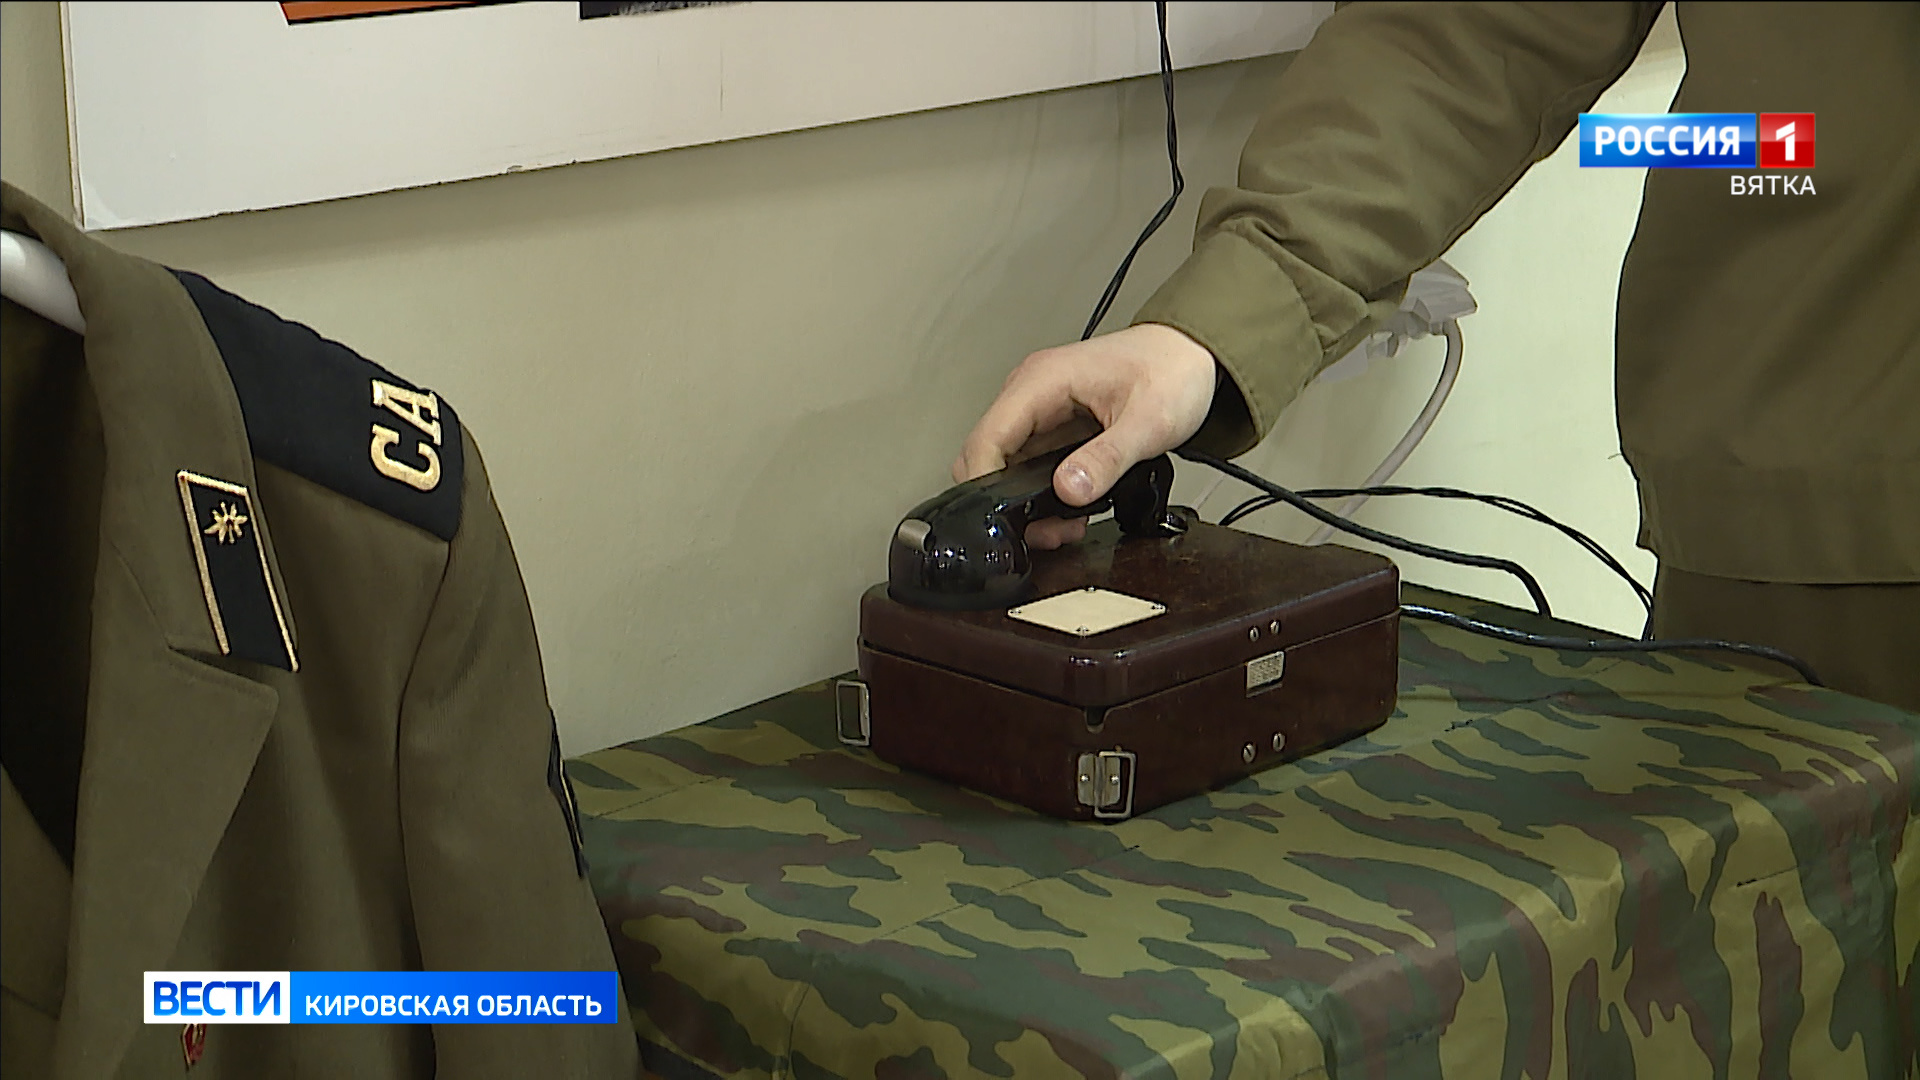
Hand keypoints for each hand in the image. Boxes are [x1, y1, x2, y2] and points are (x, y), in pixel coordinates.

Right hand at [953, 323, 1217, 548]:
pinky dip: (1041, 492)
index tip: (1001, 521)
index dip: (984, 484)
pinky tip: (1069, 508)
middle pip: (986, 455)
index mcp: (1042, 380)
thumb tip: (1067, 489)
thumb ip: (1107, 458)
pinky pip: (1029, 465)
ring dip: (1024, 500)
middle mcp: (1031, 392)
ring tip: (1062, 525)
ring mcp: (1040, 410)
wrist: (1190, 355)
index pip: (986, 437)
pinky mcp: (1052, 426)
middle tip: (1041, 530)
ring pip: (1006, 465)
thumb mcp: (1149, 422)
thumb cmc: (1172, 371)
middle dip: (1004, 500)